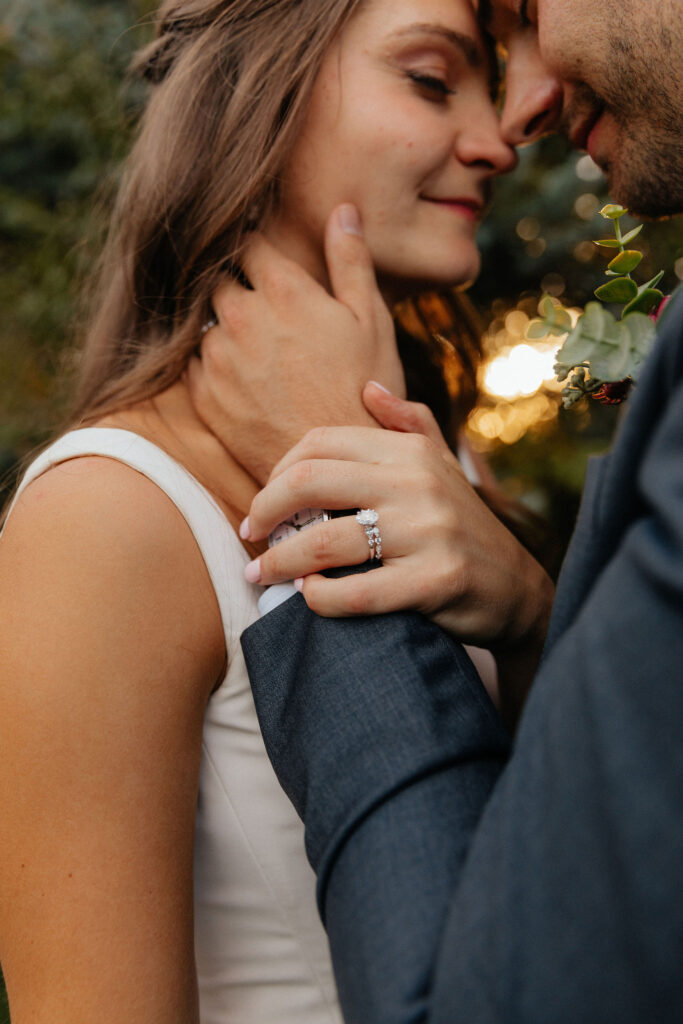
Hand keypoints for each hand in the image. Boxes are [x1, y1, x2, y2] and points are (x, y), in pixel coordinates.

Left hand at [186, 204, 404, 483]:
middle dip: (234, 284)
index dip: (254, 248)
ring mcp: (218, 356)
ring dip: (224, 326)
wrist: (335, 470)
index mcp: (285, 289)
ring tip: (256, 352)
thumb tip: (343, 209)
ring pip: (205, 321)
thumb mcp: (371, 321)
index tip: (261, 259)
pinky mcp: (204, 394)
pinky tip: (242, 381)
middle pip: (218, 277)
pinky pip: (193, 362)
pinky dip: (212, 363)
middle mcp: (242, 315)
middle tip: (261, 308)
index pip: (247, 243)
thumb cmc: (364, 392)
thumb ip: (351, 260)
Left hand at [242, 383, 553, 724]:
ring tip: (260, 575)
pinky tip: (308, 597)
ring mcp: (427, 532)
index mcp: (410, 450)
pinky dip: (318, 599)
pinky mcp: (434, 581)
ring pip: (324, 542)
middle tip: (250, 535)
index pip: (320, 444)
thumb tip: (368, 387)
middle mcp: (417, 483)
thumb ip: (408, 423)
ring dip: (278, 562)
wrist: (516, 589)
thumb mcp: (442, 465)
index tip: (262, 503)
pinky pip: (354, 592)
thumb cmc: (463, 526)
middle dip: (264, 511)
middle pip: (309, 482)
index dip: (276, 472)